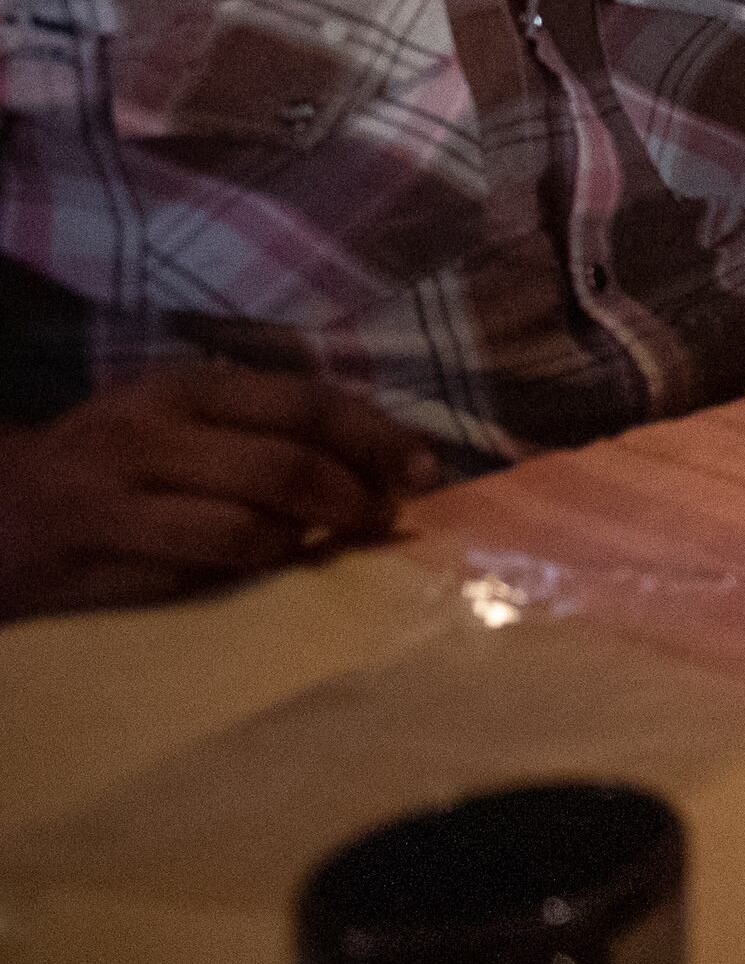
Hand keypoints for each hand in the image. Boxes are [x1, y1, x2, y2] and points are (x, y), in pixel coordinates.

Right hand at [0, 363, 443, 619]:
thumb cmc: (107, 456)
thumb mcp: (177, 415)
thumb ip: (262, 426)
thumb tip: (375, 456)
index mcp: (181, 387)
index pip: (303, 404)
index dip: (375, 436)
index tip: (425, 466)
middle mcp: (149, 438)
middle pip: (284, 467)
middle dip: (353, 495)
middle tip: (386, 512)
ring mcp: (118, 505)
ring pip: (247, 530)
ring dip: (304, 541)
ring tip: (325, 540)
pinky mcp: (99, 567)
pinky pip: (199, 576)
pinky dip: (249, 572)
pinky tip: (267, 564)